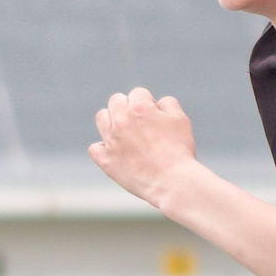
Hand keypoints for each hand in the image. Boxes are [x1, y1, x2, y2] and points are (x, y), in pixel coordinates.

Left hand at [89, 87, 199, 206]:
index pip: (139, 93)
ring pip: (102, 118)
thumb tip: (156, 103)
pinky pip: (95, 148)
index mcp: (139, 108)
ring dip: (111, 120)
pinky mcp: (106, 161)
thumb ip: (168, 104)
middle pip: (116, 101)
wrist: (172, 182)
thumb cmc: (179, 151)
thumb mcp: (181, 120)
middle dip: (128, 107)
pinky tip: (115, 152)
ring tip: (125, 132)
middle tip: (140, 123)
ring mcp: (111, 141)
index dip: (149, 104)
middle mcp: (121, 121)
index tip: (156, 117)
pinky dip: (103, 148)